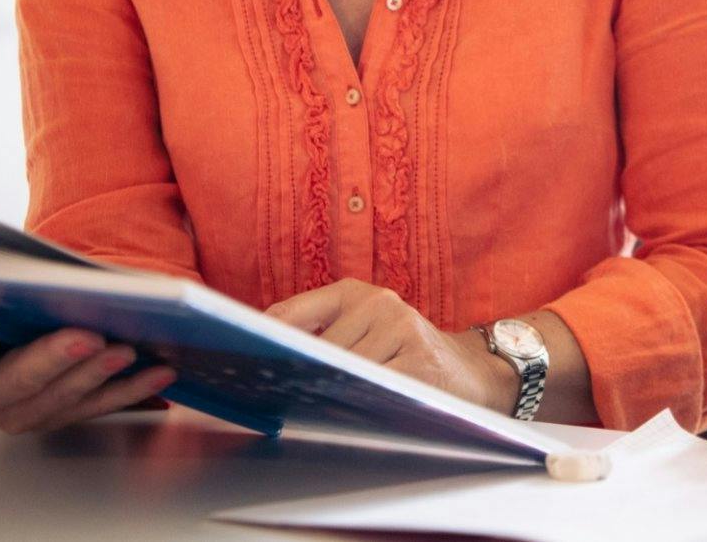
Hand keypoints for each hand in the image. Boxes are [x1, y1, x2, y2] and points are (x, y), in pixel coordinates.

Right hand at [0, 255, 176, 432]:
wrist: (10, 322)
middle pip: (13, 386)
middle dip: (51, 360)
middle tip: (86, 333)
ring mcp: (23, 410)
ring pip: (60, 402)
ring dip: (97, 377)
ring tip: (129, 346)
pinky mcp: (63, 413)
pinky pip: (99, 406)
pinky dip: (131, 388)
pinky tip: (159, 365)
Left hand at [266, 278, 514, 411]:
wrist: (471, 371)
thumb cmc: (403, 352)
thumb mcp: (362, 328)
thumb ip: (316, 333)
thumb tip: (259, 350)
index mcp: (354, 292)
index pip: (291, 314)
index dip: (262, 340)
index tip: (235, 361)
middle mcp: (379, 303)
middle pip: (313, 350)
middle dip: (296, 376)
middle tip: (275, 398)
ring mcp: (401, 330)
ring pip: (341, 371)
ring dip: (326, 394)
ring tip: (317, 408)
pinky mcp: (419, 363)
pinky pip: (372, 390)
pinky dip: (357, 405)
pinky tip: (354, 413)